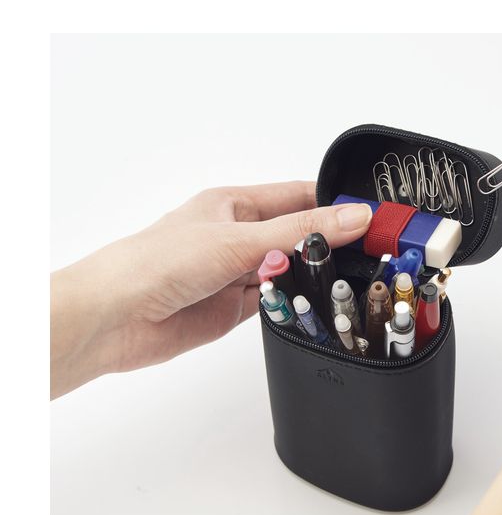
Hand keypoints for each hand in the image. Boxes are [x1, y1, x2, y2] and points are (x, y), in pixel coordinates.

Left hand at [50, 182, 372, 397]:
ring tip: (341, 280)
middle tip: (370, 250)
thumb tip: (352, 215)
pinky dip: (294, 304)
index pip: (298, 196)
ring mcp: (238, 273)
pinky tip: (310, 303)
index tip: (371, 213)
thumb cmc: (158, 261)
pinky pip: (278, 302)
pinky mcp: (236, 308)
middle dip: (328, 243)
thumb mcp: (239, 239)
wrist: (116, 318)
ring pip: (290, 271)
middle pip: (298, 236)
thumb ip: (300, 231)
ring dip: (309, 277)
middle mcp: (238, 237)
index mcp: (235, 204)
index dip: (334, 202)